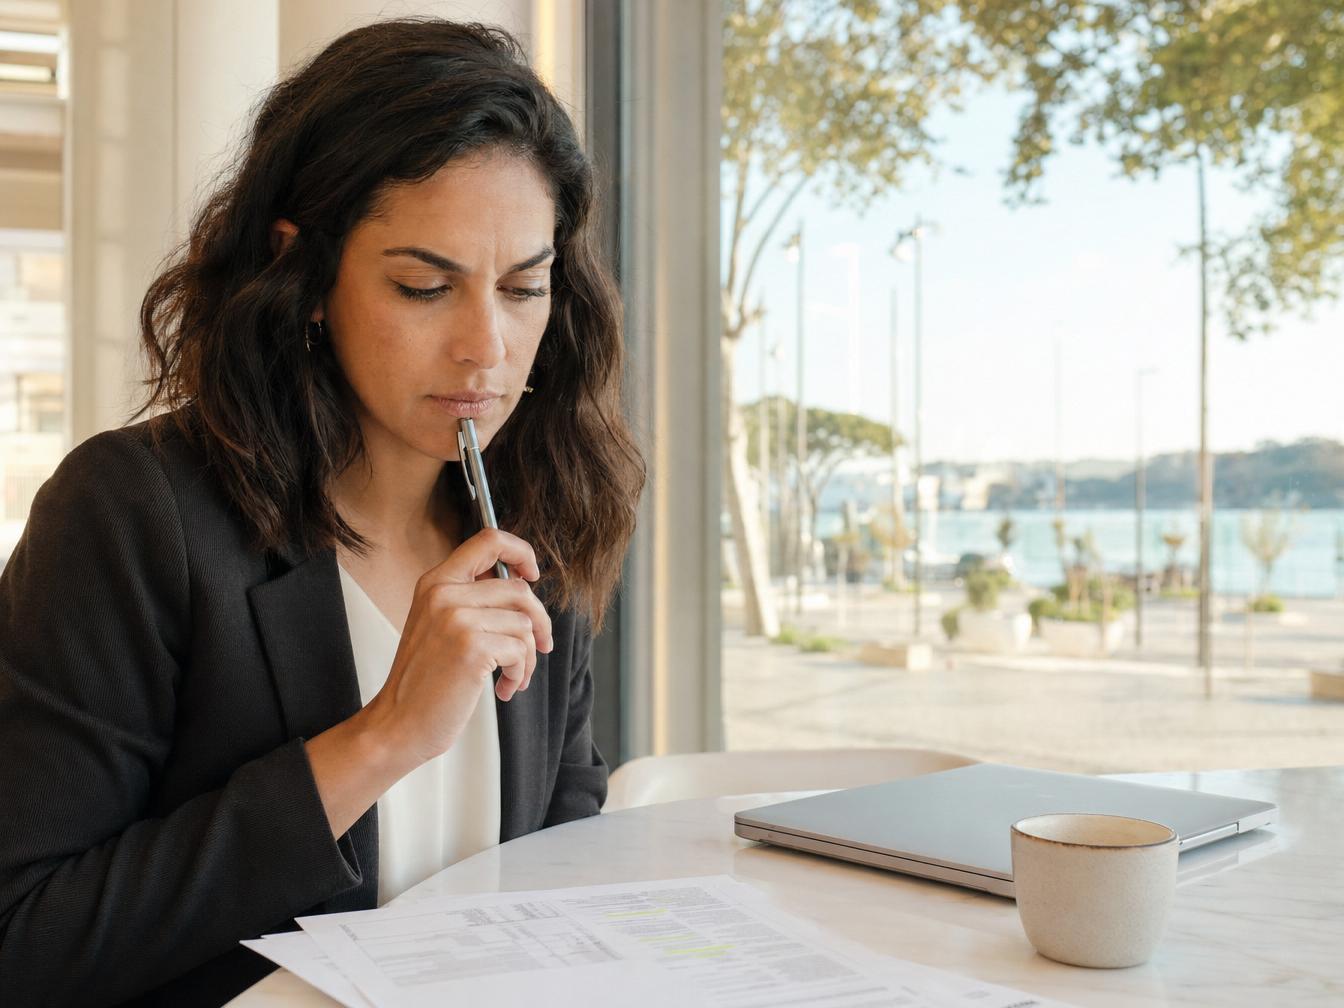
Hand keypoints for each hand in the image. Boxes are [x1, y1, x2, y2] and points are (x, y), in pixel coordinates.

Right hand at [362, 528, 553, 767]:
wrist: (397, 724)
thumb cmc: (424, 681)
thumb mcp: (438, 625)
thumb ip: (471, 599)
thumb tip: (522, 585)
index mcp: (435, 582)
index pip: (489, 539)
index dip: (521, 552)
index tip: (531, 575)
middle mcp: (444, 593)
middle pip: (519, 589)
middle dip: (540, 621)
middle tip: (541, 646)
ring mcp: (457, 619)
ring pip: (525, 623)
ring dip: (527, 657)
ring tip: (513, 677)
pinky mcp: (472, 647)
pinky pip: (520, 650)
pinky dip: (520, 673)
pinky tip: (504, 689)